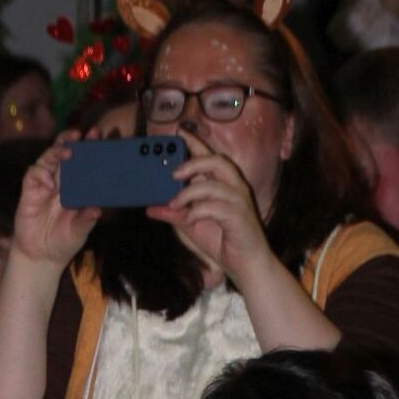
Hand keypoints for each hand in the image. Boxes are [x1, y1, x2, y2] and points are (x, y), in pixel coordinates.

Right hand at [11, 132, 99, 269]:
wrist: (40, 257)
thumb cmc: (63, 242)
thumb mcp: (79, 233)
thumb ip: (86, 220)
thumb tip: (98, 210)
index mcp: (76, 187)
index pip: (82, 162)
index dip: (88, 148)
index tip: (97, 136)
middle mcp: (60, 181)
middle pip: (64, 153)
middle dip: (71, 140)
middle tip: (81, 133)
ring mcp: (43, 184)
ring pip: (48, 158)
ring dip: (57, 152)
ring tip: (68, 152)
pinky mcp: (29, 191)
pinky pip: (33, 174)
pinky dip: (40, 174)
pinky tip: (49, 183)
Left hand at [149, 134, 270, 283]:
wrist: (247, 265)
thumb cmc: (224, 242)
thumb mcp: (192, 226)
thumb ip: (175, 214)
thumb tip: (151, 208)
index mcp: (224, 185)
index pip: (210, 157)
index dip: (196, 143)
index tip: (179, 133)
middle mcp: (234, 188)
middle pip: (217, 161)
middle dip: (193, 163)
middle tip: (173, 173)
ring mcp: (238, 201)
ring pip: (213, 184)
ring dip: (189, 192)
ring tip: (174, 204)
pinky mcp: (239, 216)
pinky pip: (215, 207)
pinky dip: (197, 212)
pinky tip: (188, 220)